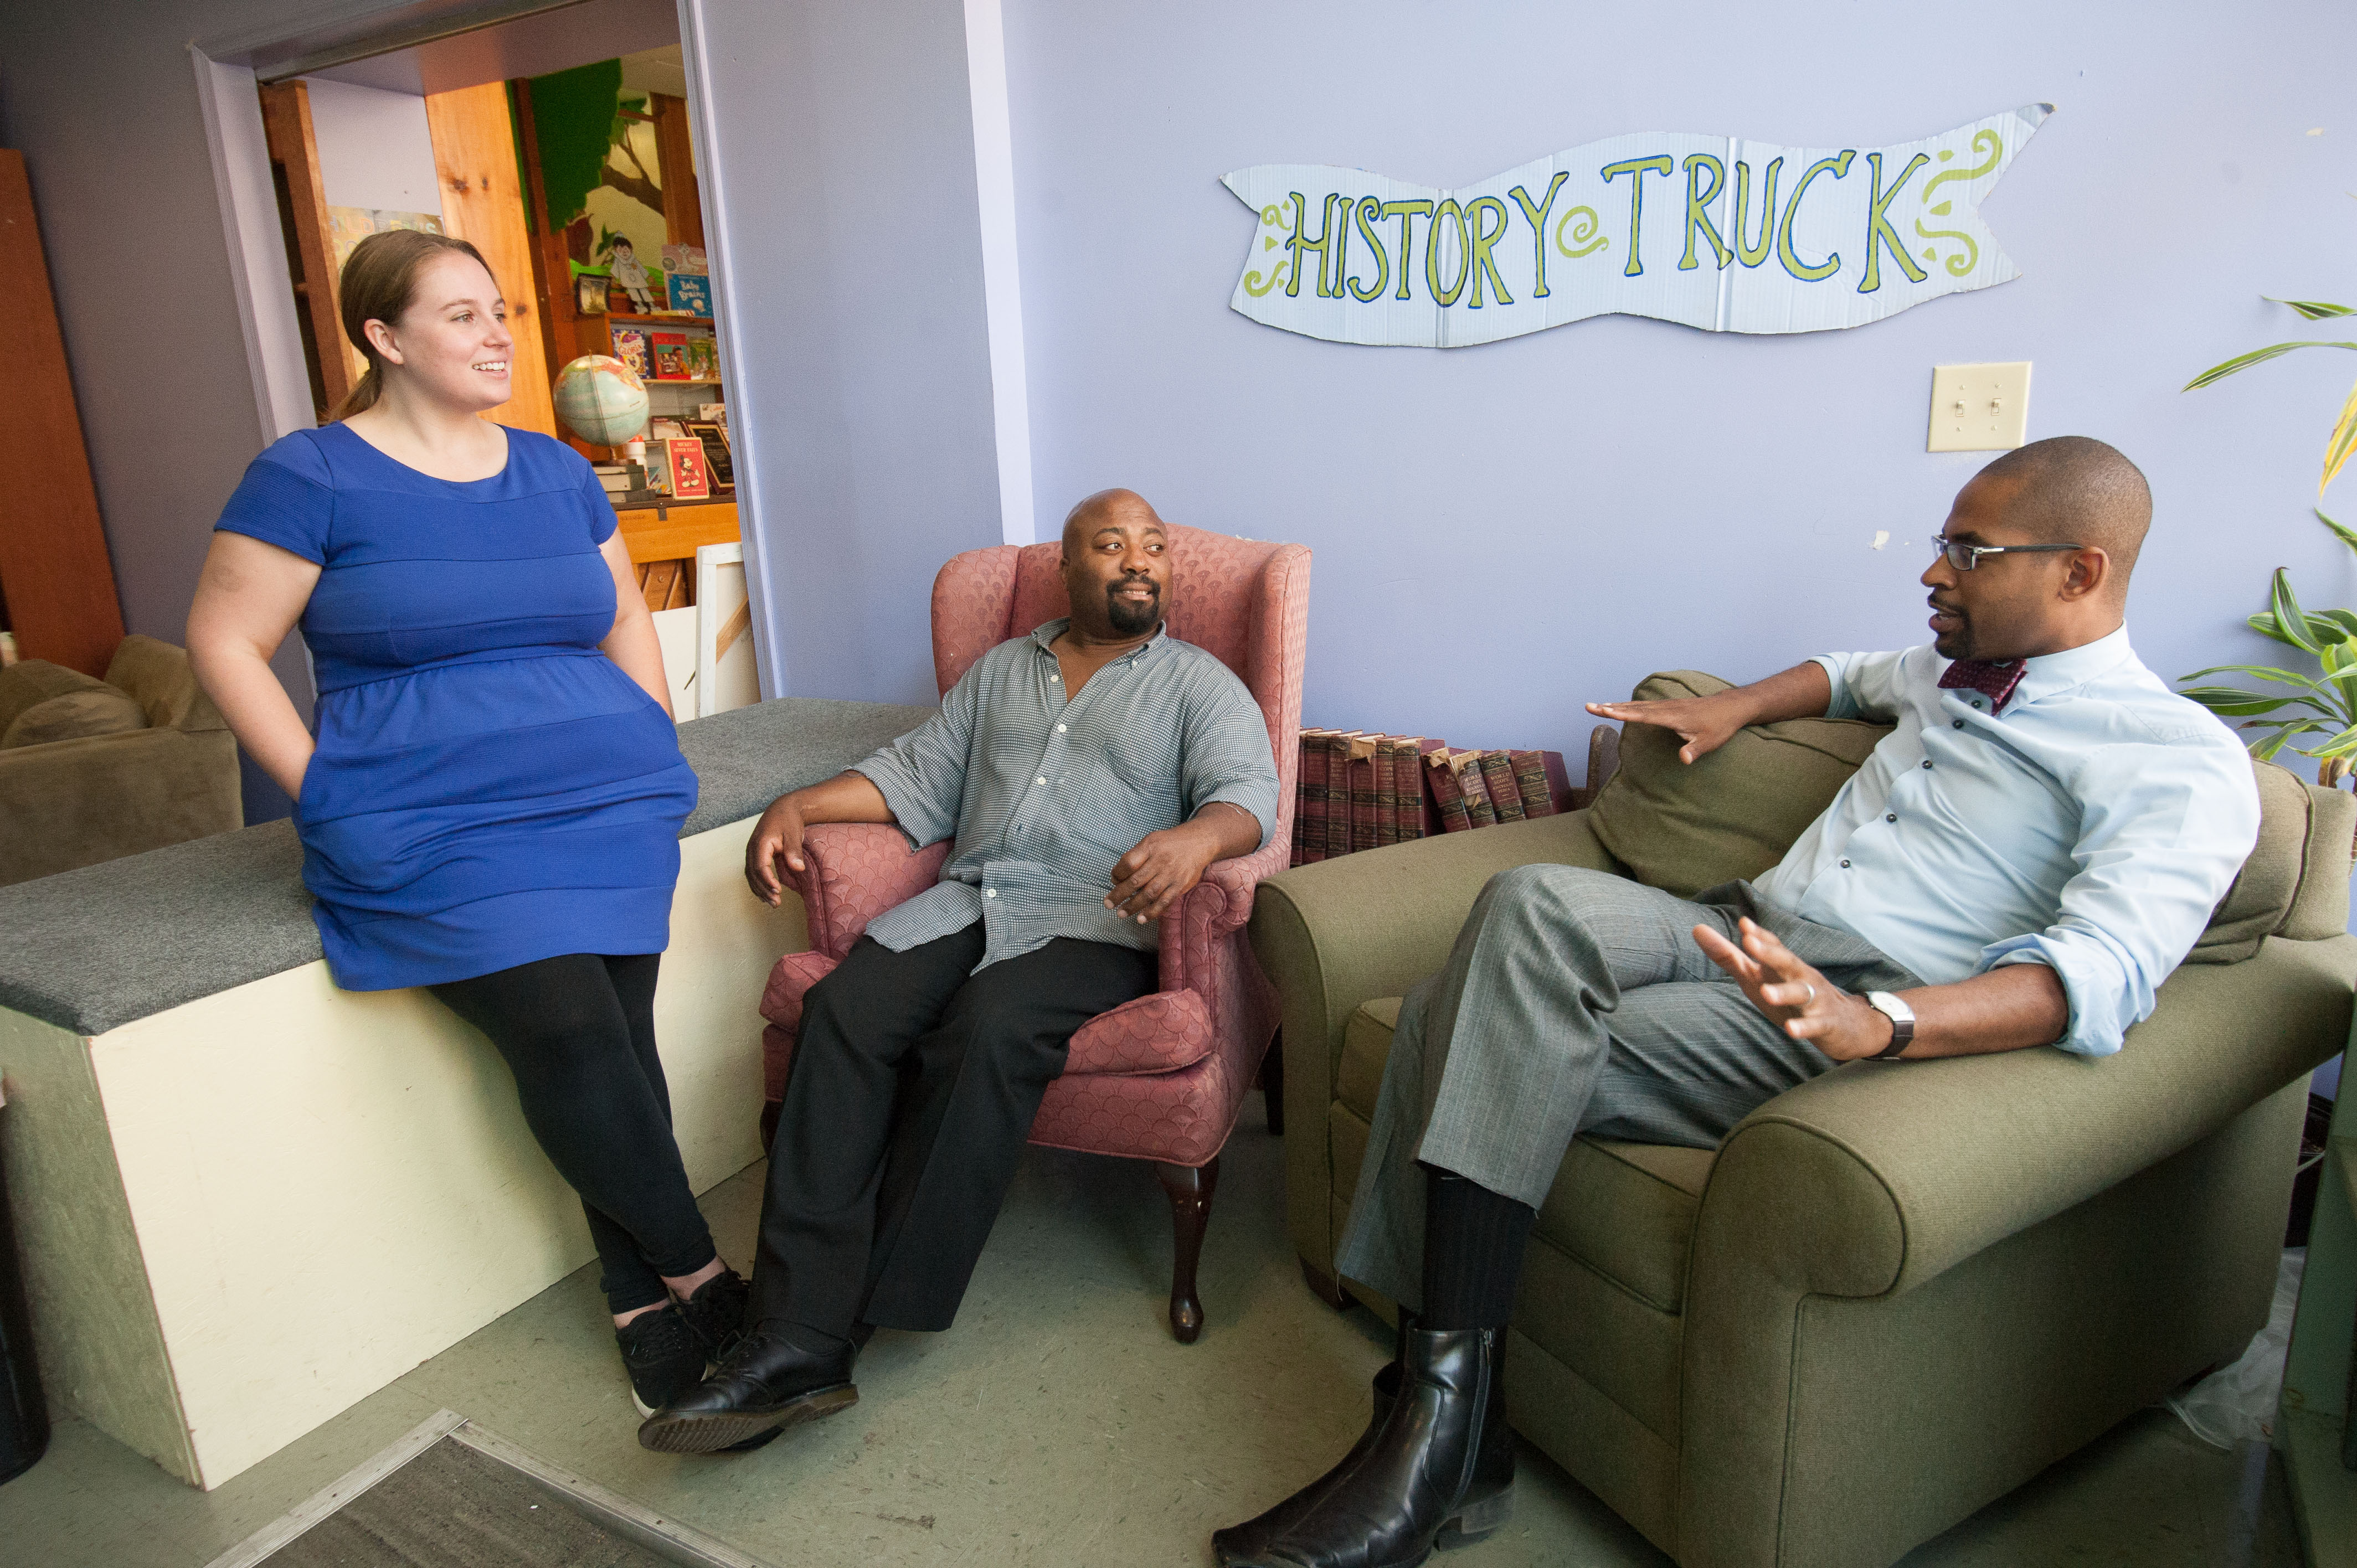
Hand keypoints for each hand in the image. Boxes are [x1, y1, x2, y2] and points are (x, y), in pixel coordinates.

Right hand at [743, 794, 808, 906]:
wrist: (782, 808)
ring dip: (760, 890)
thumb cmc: (789, 820)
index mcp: (760, 843)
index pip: (760, 866)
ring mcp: (751, 852)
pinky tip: (766, 895)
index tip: (778, 891)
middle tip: (776, 903)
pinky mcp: (754, 855)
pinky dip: (758, 885)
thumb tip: (798, 868)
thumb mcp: (794, 834)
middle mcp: (751, 848)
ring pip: (750, 876)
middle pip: (753, 874)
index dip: (767, 880)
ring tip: (773, 903)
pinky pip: (752, 873)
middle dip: (764, 890)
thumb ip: (794, 851)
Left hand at [1105, 820, 1223, 924]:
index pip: (1128, 863)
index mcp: (1150, 847)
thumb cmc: (1170, 843)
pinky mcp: (1180, 885)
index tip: (1113, 881)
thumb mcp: (1151, 840)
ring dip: (1133, 906)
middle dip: (1119, 895)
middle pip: (1136, 881)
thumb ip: (1135, 857)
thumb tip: (1118, 878)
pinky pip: (1165, 901)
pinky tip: (1141, 918)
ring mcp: (1171, 874)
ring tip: (1121, 913)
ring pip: (1149, 894)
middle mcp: (1160, 861)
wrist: (1199, 842)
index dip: (1117, 874)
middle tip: (1108, 904)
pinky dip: (1152, 912)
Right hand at [1586, 693, 1749, 764]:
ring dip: (1617, 704)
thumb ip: (1695, 750)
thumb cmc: (1721, 725)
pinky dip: (1630, 705)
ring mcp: (1668, 704)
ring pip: (1638, 704)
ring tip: (1599, 705)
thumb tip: (1683, 759)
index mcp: (1673, 716)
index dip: (1622, 713)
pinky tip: (1624, 705)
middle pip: (1633, 706)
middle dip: (1610, 707)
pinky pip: (1645, 704)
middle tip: (1588, 706)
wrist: (1732, 707)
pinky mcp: (1671, 705)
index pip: (1642, 714)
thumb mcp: (1710, 741)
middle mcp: (1667, 707)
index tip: (1603, 709)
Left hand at [1692, 917, 1898, 1060]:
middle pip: (1787, 961)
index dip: (1759, 936)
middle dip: (1769, 952)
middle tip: (1749, 941)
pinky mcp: (1825, 1024)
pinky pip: (1814, 1025)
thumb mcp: (1759, 978)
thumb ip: (1730, 956)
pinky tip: (1791, 1030)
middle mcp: (1801, 977)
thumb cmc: (1791, 998)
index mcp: (1784, 966)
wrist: (1846, 1025)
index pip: (1773, 946)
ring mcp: (1815, 1000)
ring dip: (1784, 992)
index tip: (1743, 923)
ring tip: (1766, 992)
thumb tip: (1697, 929)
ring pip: (1801, 992)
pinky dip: (1803, 1027)